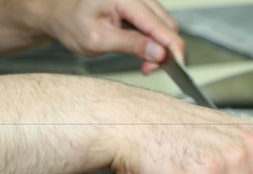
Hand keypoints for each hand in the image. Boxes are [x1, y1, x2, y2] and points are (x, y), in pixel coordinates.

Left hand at [0, 0, 183, 72]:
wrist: (57, 12)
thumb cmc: (70, 23)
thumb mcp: (98, 40)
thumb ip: (131, 45)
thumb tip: (160, 53)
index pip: (162, 27)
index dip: (174, 50)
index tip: (178, 70)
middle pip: (168, 26)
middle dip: (165, 51)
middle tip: (147, 69)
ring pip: (165, 26)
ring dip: (160, 47)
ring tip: (143, 61)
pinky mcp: (140, 5)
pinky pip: (158, 24)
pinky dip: (154, 40)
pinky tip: (142, 48)